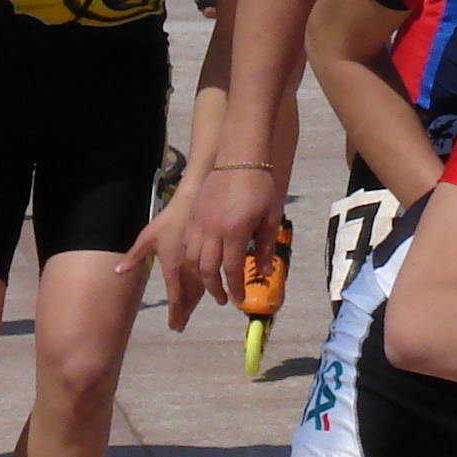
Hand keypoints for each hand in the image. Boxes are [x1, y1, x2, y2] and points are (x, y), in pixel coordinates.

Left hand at [117, 189, 194, 319]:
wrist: (194, 204)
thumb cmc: (170, 220)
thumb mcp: (148, 237)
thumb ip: (134, 256)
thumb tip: (118, 272)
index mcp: (173, 268)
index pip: (174, 298)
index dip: (174, 313)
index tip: (173, 326)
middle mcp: (188, 271)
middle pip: (188, 299)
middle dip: (184, 314)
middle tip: (180, 326)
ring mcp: (200, 265)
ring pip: (200, 291)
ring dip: (195, 304)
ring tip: (189, 314)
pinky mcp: (208, 257)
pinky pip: (207, 280)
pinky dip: (204, 291)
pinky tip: (203, 293)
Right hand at [175, 162, 283, 324]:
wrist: (240, 157)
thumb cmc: (260, 187)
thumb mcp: (271, 218)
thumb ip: (266, 247)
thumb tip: (264, 273)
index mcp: (235, 232)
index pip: (232, 269)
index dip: (235, 288)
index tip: (239, 299)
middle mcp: (213, 230)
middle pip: (207, 269)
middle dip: (214, 288)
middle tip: (223, 299)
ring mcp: (199, 222)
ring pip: (192, 259)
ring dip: (200, 276)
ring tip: (211, 283)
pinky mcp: (193, 215)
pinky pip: (186, 244)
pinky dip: (191, 258)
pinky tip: (199, 263)